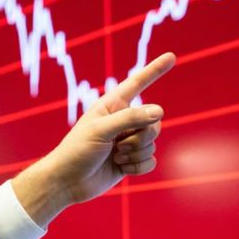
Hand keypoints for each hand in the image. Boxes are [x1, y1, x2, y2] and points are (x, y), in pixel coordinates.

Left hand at [13, 52, 175, 226]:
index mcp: (112, 106)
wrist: (67, 182)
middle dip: (141, 136)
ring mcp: (128, 141)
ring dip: (135, 153)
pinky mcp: (131, 160)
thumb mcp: (100, 130)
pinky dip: (138, 167)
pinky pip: (151, 161)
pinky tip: (121, 168)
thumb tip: (159, 111)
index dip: (154, 70)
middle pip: (154, 122)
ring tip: (114, 157)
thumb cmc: (76, 151)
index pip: (137, 83)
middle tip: (117, 145)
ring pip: (153, 143)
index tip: (171, 56)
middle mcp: (123, 121)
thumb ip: (130, 118)